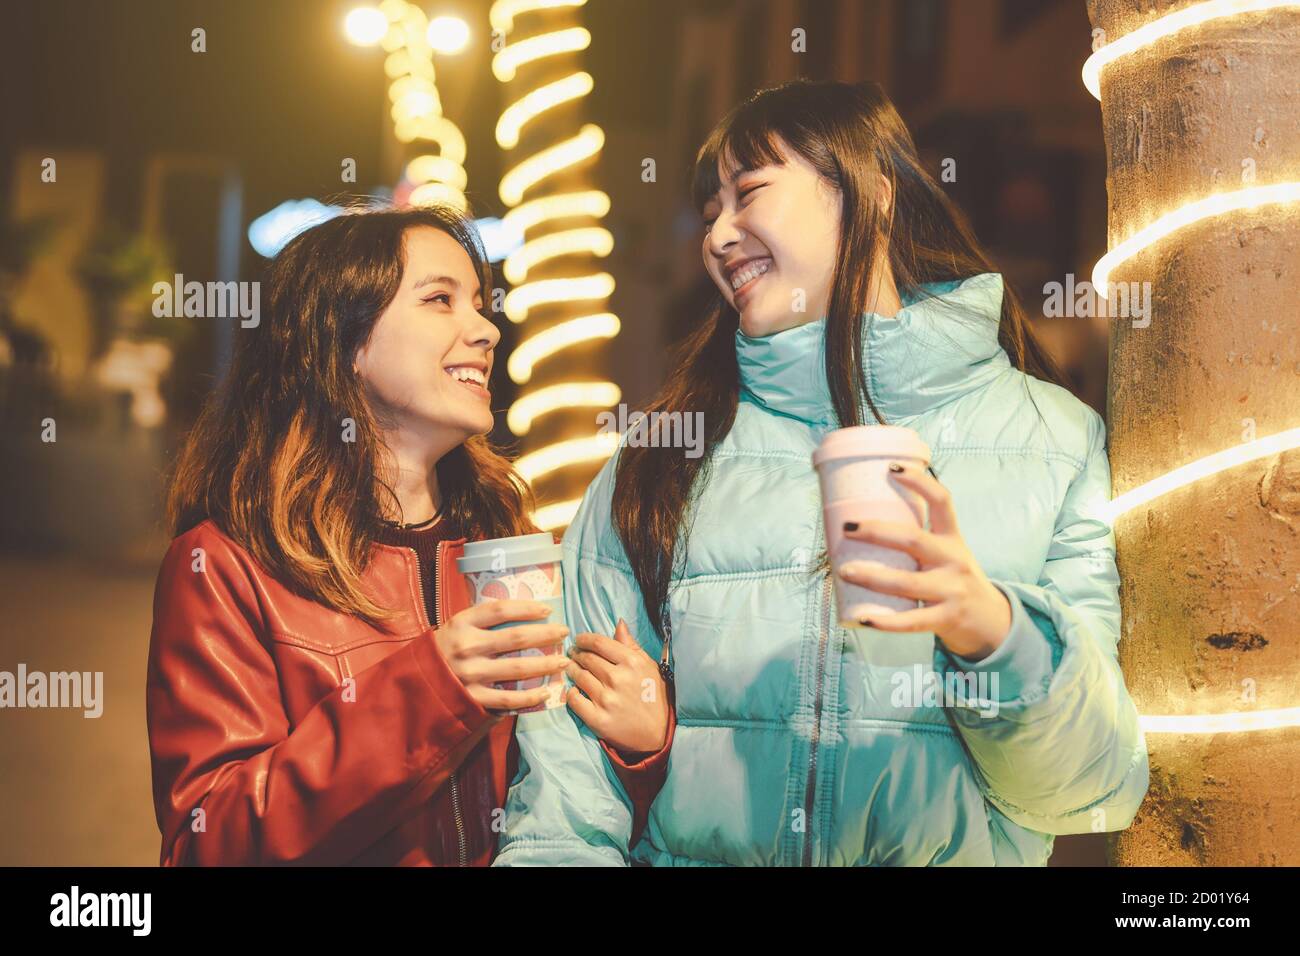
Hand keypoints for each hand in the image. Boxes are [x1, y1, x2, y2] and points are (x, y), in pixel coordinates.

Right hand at [434, 600, 569, 712]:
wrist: (413, 685)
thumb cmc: (443, 651)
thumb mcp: (455, 628)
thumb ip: (481, 621)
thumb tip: (523, 612)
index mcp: (461, 623)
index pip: (500, 610)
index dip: (527, 608)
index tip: (547, 609)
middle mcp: (466, 646)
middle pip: (516, 637)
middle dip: (546, 634)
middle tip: (564, 633)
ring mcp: (470, 674)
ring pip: (518, 668)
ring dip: (545, 664)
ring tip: (562, 661)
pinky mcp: (473, 698)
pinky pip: (509, 699)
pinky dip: (530, 697)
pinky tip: (546, 692)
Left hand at [565, 619, 669, 755]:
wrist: (660, 734)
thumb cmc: (655, 696)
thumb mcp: (649, 666)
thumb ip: (631, 644)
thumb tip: (618, 622)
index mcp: (632, 662)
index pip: (599, 643)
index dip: (584, 639)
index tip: (578, 640)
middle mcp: (618, 679)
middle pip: (587, 658)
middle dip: (576, 654)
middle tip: (572, 654)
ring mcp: (607, 700)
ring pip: (579, 677)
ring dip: (571, 670)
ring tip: (570, 669)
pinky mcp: (599, 719)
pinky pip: (575, 700)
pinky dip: (571, 693)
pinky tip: (573, 690)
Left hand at [837, 461, 1011, 659]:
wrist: (991, 622)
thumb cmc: (954, 580)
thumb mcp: (947, 553)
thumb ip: (915, 541)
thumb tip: (860, 524)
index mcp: (953, 538)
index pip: (941, 501)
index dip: (919, 481)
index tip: (891, 468)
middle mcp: (954, 561)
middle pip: (914, 540)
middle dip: (877, 532)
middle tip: (848, 527)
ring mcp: (951, 591)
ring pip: (907, 583)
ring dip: (872, 576)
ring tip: (844, 570)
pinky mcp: (945, 619)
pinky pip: (911, 621)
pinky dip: (885, 622)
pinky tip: (862, 619)